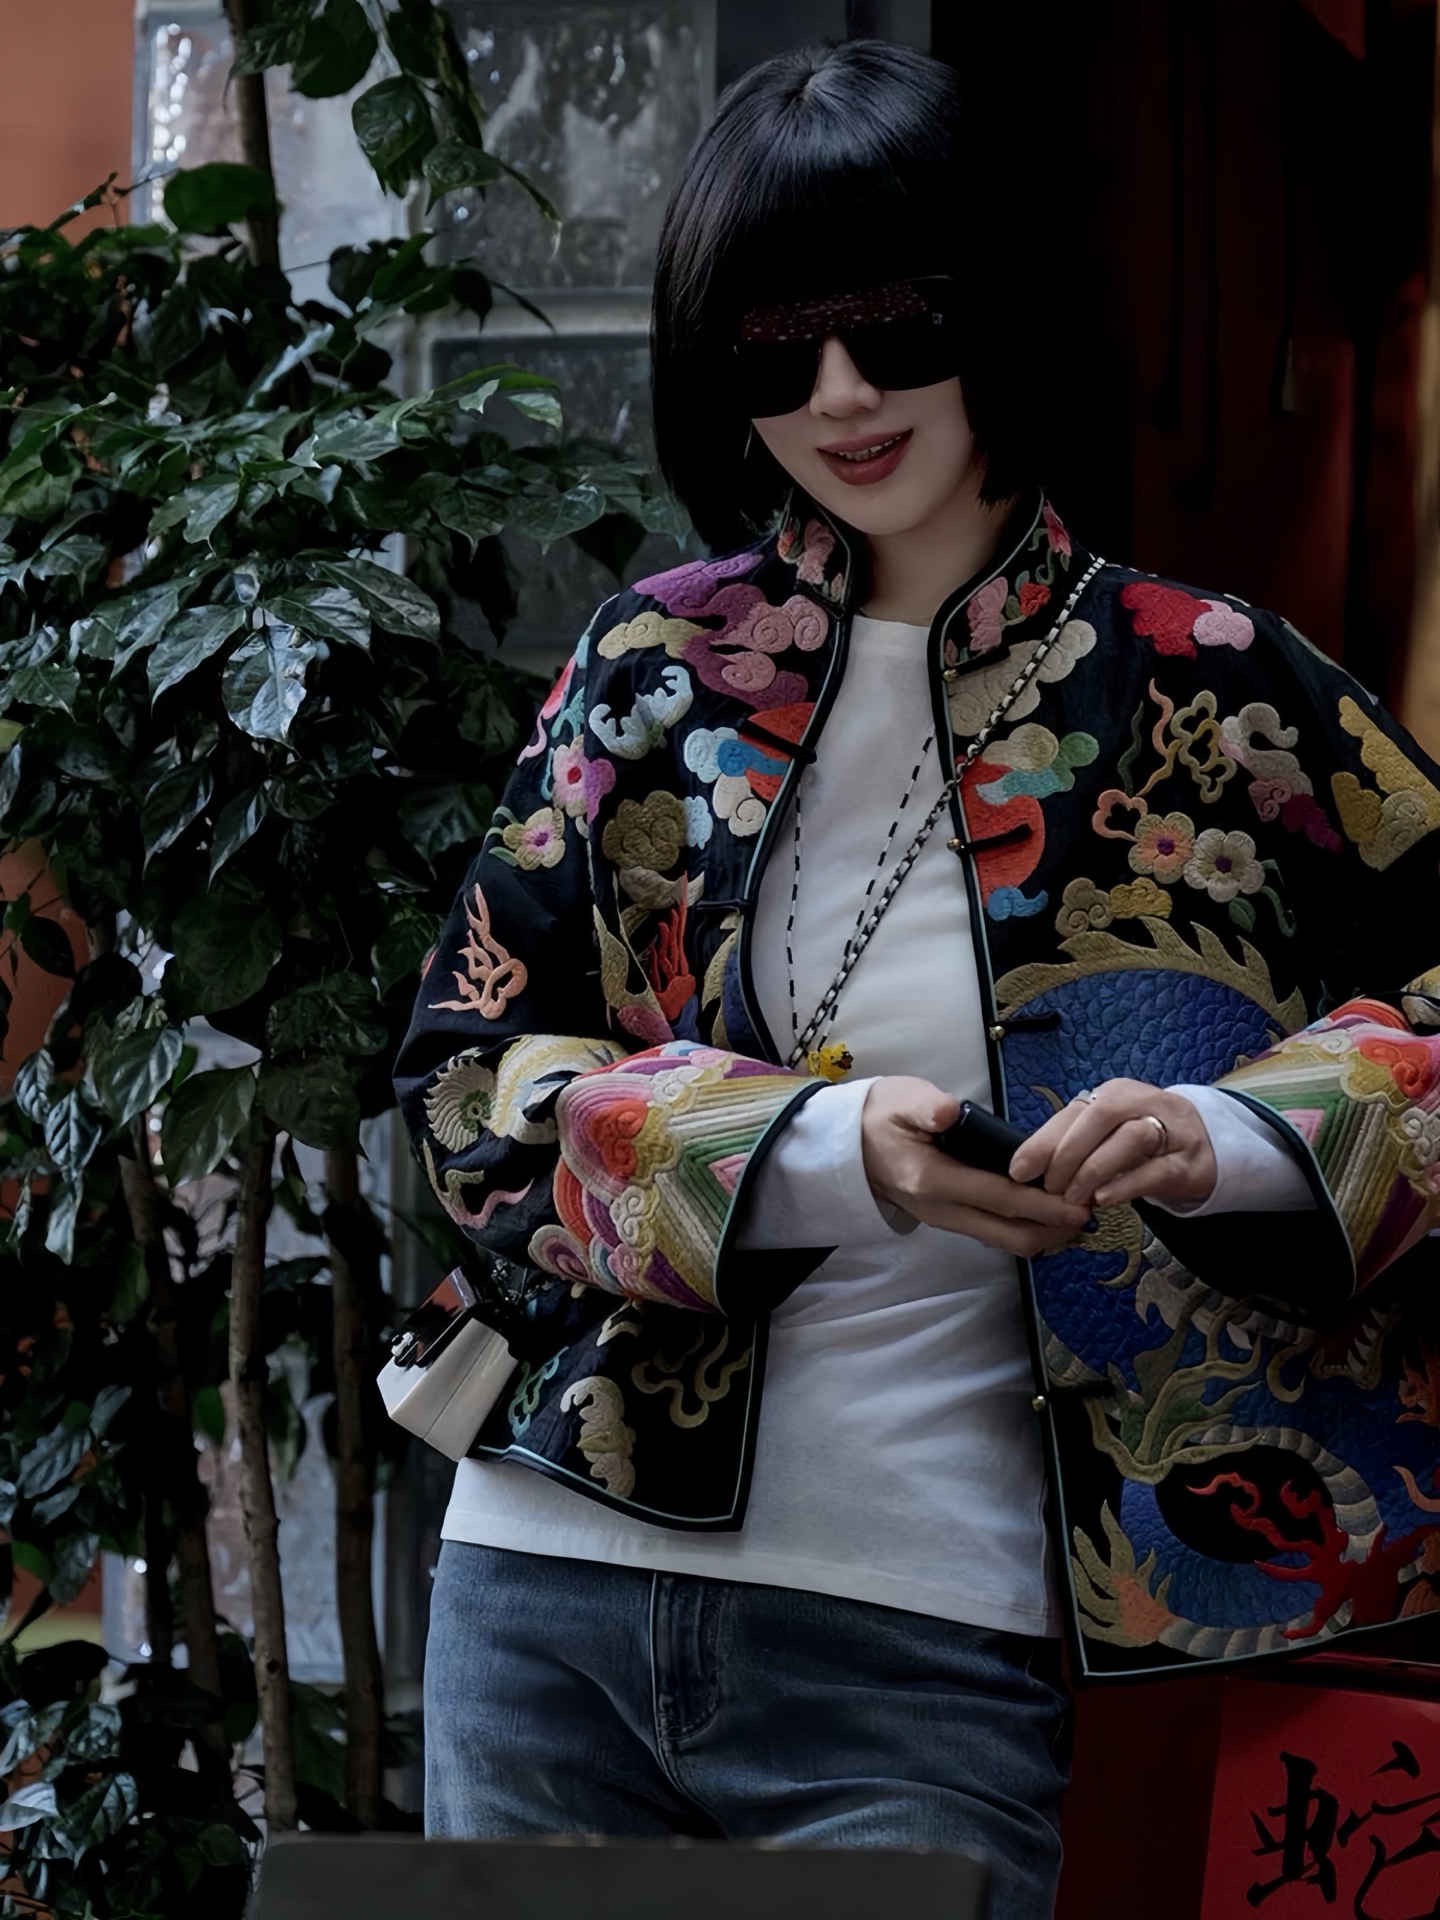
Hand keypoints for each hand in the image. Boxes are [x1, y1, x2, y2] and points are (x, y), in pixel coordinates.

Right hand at [861, 1077, 1088, 1255]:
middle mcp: (941, 1209)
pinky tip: (1044, 1215)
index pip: (999, 1198)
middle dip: (1053, 1231)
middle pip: (1009, 1234)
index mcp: (933, 1179)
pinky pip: (992, 1232)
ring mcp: (944, 1219)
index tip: (1079, 1207)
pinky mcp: (948, 1218)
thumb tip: (946, 1113)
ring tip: (1074, 1217)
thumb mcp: (900, 1099)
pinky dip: (1023, 1228)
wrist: (846, 1142)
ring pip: (1002, 1240)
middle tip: (1089, 1216)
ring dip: (1041, 1234)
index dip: (1042, 1206)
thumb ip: (925, 1106)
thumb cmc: (879, 1115)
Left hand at [1008, 1079, 1216, 1211]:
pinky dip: (1125, 1185)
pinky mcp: (1190, 1162)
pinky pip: (1155, 1170)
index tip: (1020, 1170)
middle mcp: (1144, 1103)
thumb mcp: (1110, 1136)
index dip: (1043, 1142)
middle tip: (1051, 1189)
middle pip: (1100, 1116)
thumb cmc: (1147, 1143)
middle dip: (1067, 1154)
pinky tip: (1104, 1199)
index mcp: (1116, 1093)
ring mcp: (1172, 1130)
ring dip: (1094, 1170)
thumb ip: (1075, 1142)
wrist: (1213, 1148)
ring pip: (1130, 1138)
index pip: (1074, 1112)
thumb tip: (1028, 1167)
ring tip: (1075, 1198)